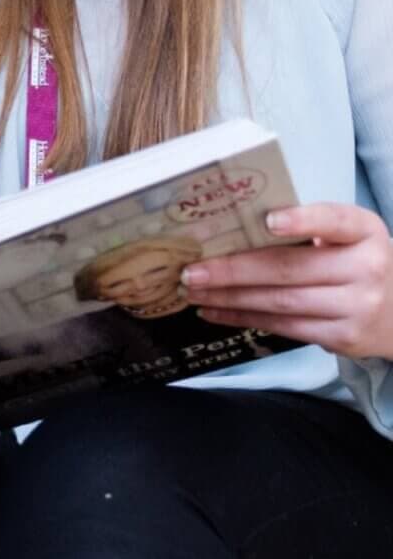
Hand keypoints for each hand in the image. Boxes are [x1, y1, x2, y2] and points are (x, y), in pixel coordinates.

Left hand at [183, 202, 392, 358]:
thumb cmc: (357, 261)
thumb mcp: (348, 237)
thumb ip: (308, 229)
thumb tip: (235, 227)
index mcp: (364, 231)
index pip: (334, 220)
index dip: (301, 220)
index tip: (268, 221)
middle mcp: (366, 268)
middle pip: (289, 268)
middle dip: (233, 270)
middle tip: (192, 269)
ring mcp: (357, 307)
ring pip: (281, 301)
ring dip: (229, 297)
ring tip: (194, 290)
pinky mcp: (343, 338)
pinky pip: (285, 326)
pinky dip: (244, 318)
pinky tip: (215, 310)